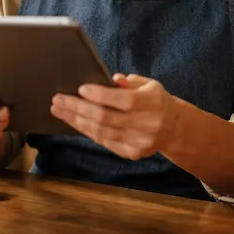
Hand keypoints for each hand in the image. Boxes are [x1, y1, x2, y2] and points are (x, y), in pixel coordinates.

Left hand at [50, 73, 179, 159]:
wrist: (175, 129)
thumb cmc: (157, 101)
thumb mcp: (150, 85)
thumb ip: (130, 82)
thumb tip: (111, 79)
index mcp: (152, 103)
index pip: (123, 101)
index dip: (100, 95)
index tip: (80, 88)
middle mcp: (146, 124)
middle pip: (106, 118)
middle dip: (78, 108)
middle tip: (58, 100)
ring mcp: (139, 142)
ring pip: (101, 132)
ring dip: (77, 121)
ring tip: (59, 110)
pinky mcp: (131, 153)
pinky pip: (104, 142)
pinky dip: (87, 131)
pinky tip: (74, 122)